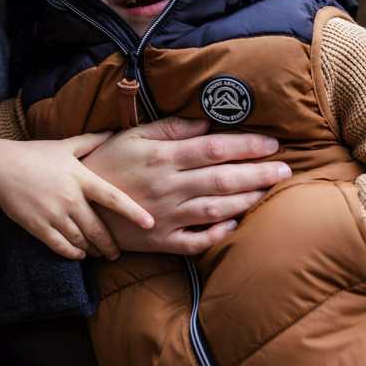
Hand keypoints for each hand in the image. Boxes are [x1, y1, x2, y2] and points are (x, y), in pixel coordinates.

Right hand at [0, 134, 153, 260]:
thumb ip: (91, 141)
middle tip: (117, 252)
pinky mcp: (38, 227)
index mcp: (80, 177)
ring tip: (100, 253)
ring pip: (81, 240)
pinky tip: (79, 254)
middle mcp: (70, 198)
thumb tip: (113, 131)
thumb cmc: (34, 154)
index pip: (113, 197)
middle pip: (98, 228)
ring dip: (93, 250)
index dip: (133, 212)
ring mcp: (53, 214)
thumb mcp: (64, 145)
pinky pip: (61, 247)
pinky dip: (73, 254)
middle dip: (110, 244)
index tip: (150, 223)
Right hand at [81, 117, 288, 254]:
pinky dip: (217, 234)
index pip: (214, 148)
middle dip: (257, 174)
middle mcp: (168, 186)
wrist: (79, 203)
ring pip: (215, 209)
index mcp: (163, 157)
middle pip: (222, 179)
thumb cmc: (108, 162)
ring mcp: (166, 216)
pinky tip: (235, 224)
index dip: (246, 146)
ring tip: (267, 192)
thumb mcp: (134, 136)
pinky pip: (195, 241)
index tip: (271, 144)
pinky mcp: (161, 242)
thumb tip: (206, 123)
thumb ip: (171, 128)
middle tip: (285, 170)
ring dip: (245, 201)